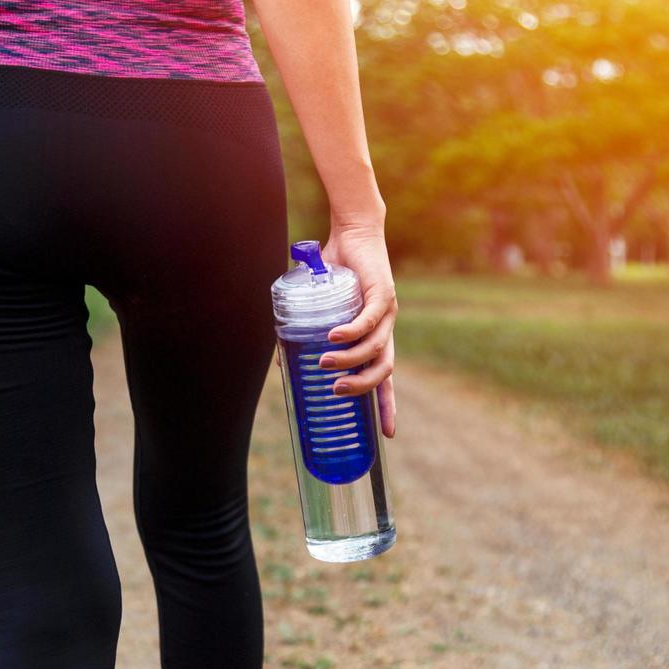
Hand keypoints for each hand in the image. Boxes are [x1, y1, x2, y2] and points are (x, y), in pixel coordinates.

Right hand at [318, 219, 397, 437]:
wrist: (352, 233)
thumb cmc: (335, 272)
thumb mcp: (317, 311)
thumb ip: (303, 334)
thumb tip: (281, 364)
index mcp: (376, 337)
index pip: (386, 379)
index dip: (386, 406)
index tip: (385, 435)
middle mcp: (386, 329)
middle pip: (384, 369)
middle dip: (362, 385)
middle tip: (336, 390)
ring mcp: (388, 312)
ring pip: (375, 347)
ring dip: (349, 358)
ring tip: (325, 361)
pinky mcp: (383, 293)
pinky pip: (369, 319)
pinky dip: (352, 331)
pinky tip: (335, 336)